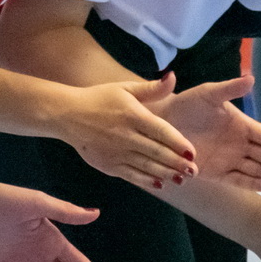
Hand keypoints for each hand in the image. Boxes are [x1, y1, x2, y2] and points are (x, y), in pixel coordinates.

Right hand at [53, 76, 198, 189]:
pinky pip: (131, 175)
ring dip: (165, 174)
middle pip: (155, 152)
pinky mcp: (108, 165)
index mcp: (132, 114)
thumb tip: (173, 77)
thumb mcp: (125, 88)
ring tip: (181, 180)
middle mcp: (125, 135)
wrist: (67, 114)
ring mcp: (115, 152)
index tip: (192, 153)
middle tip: (193, 171)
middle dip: (176, 163)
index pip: (160, 131)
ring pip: (145, 166)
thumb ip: (151, 88)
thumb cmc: (100, 99)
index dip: (177, 143)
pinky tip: (160, 184)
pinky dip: (146, 181)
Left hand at [144, 75, 260, 190]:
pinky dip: (255, 183)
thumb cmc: (185, 104)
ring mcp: (229, 159)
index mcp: (242, 124)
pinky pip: (239, 179)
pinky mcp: (216, 172)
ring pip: (259, 169)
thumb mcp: (208, 94)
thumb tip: (251, 78)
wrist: (161, 122)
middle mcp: (239, 144)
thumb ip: (230, 88)